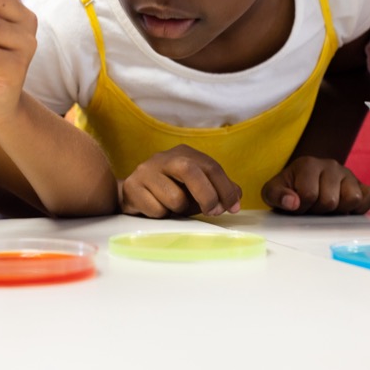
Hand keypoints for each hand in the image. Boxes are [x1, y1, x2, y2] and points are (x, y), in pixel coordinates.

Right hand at [119, 144, 241, 217]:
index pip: (210, 166)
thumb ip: (218, 189)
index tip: (234, 207)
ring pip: (174, 198)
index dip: (225, 188)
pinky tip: (157, 209)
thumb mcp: (196, 188)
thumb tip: (237, 196)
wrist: (133, 193)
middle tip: (213, 212)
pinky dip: (162, 215)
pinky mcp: (132, 187)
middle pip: (190, 171)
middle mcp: (164, 158)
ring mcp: (145, 171)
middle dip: (207, 195)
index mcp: (184, 154)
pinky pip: (156, 210)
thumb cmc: (171, 191)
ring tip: (173, 207)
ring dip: (180, 210)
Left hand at [262, 156, 369, 214]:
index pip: (309, 195)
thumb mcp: (272, 192)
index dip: (302, 207)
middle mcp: (331, 165)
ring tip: (328, 207)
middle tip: (313, 207)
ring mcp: (349, 174)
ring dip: (339, 210)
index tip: (298, 204)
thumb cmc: (289, 189)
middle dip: (319, 210)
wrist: (304, 182)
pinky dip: (360, 208)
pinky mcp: (362, 184)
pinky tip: (345, 208)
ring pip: (352, 199)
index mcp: (308, 164)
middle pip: (330, 201)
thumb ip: (276, 196)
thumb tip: (293, 203)